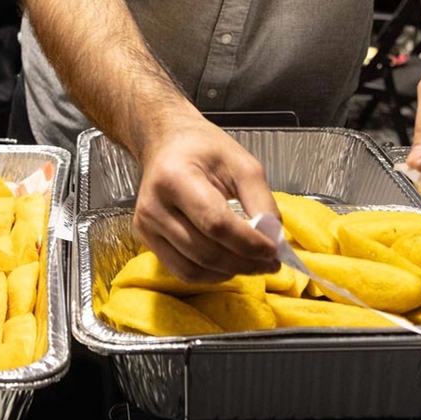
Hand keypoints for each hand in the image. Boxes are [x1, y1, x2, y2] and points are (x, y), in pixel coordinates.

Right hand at [133, 114, 279, 282]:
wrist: (166, 143)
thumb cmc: (203, 149)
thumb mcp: (241, 163)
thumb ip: (260, 199)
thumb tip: (273, 238)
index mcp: (175, 177)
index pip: (215, 223)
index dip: (248, 243)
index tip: (273, 250)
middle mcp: (154, 205)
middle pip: (205, 251)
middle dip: (244, 263)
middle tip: (270, 263)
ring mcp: (146, 226)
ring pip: (193, 269)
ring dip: (229, 273)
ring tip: (253, 264)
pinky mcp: (146, 240)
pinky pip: (181, 272)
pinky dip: (210, 276)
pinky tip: (229, 265)